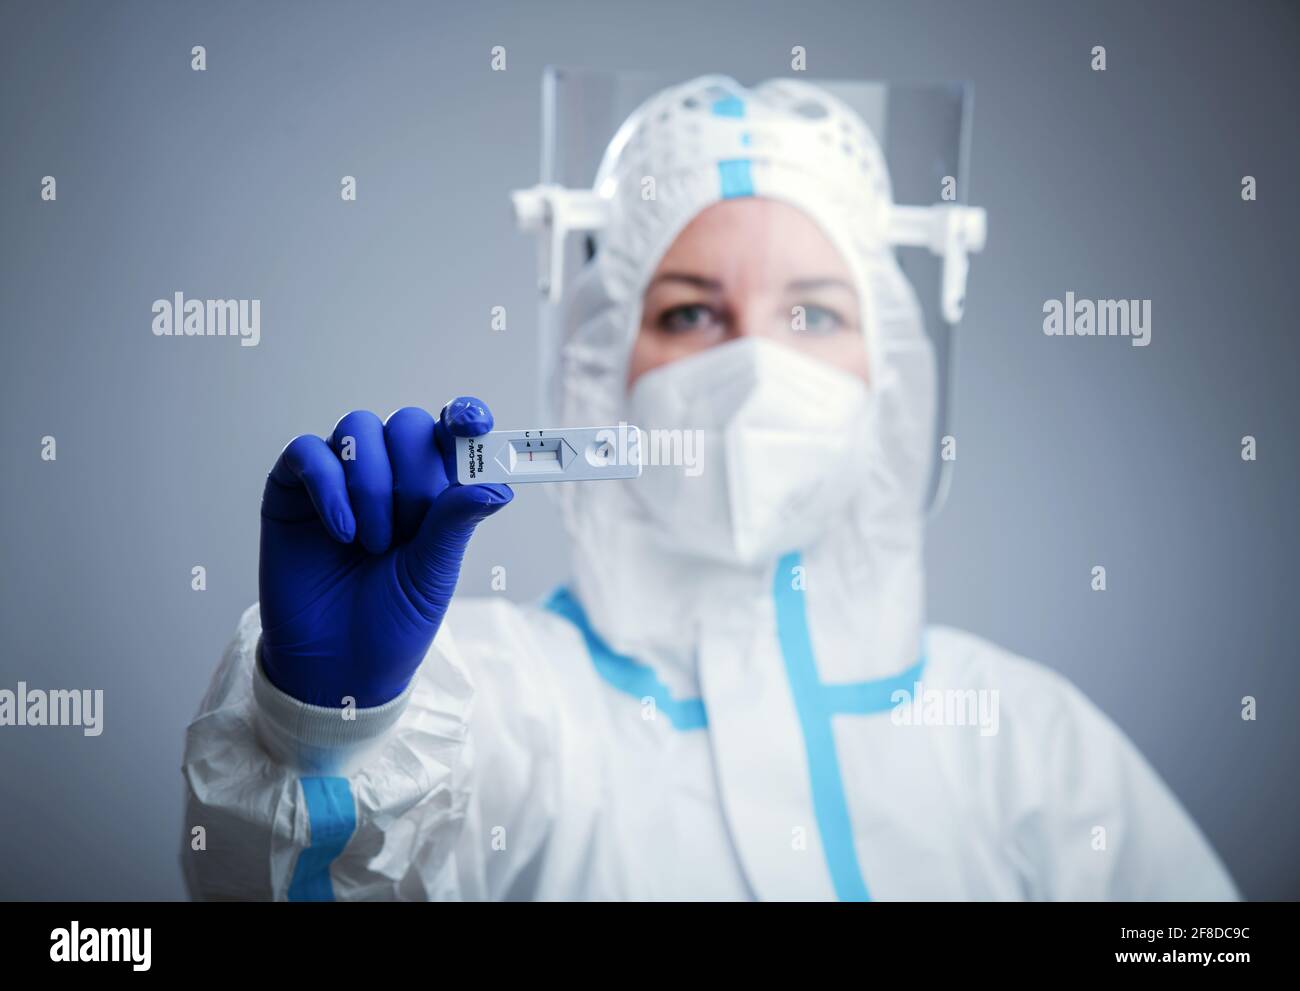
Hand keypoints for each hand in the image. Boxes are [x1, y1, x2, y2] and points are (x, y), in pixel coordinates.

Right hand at [257, 397, 511, 706]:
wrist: (337, 665)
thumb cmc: (393, 619)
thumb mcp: (434, 573)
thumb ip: (456, 523)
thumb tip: (498, 485)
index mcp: (433, 488)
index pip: (451, 431)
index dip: (465, 417)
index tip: (474, 422)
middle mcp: (388, 473)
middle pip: (407, 424)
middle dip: (416, 472)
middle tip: (411, 528)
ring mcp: (339, 477)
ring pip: (359, 429)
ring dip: (373, 484)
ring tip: (375, 544)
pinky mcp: (291, 489)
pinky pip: (309, 453)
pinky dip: (329, 486)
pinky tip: (343, 533)